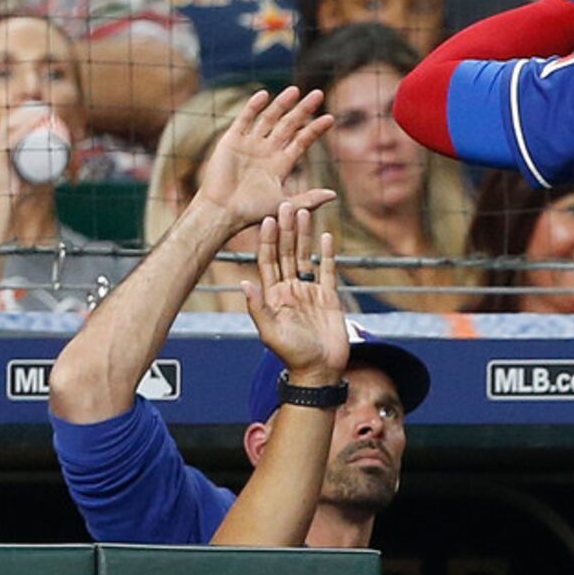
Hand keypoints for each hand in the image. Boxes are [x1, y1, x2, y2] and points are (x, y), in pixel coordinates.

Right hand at [196, 87, 335, 234]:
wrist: (222, 212)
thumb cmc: (252, 213)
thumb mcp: (285, 204)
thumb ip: (309, 199)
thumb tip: (334, 195)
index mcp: (281, 164)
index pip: (302, 141)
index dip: (315, 129)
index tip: (331, 118)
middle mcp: (267, 151)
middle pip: (289, 125)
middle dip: (303, 110)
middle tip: (318, 94)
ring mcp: (249, 144)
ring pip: (269, 118)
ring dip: (282, 104)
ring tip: (295, 90)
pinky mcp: (231, 140)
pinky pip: (244, 119)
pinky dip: (253, 107)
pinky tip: (264, 94)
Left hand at [238, 202, 349, 382]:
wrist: (320, 370)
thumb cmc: (292, 355)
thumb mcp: (270, 332)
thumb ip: (258, 308)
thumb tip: (245, 282)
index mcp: (273, 295)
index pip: (267, 261)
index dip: (266, 240)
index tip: (267, 219)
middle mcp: (289, 289)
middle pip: (286, 253)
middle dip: (285, 229)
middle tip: (285, 204)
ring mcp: (309, 292)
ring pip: (305, 257)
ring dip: (304, 235)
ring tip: (304, 213)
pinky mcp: (328, 297)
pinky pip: (327, 271)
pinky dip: (326, 254)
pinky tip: (325, 236)